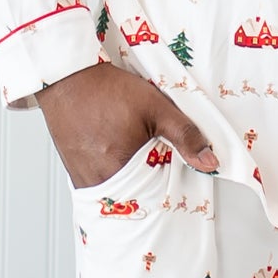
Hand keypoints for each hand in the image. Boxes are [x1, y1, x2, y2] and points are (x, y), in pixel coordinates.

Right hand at [35, 63, 219, 190]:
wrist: (67, 79)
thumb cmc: (106, 90)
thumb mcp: (156, 108)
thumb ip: (185, 135)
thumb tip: (210, 161)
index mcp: (122, 168)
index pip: (156, 197)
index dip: (169, 189)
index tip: (176, 177)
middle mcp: (100, 180)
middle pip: (135, 198)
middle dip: (151, 189)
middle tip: (156, 167)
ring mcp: (84, 179)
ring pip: (117, 194)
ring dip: (131, 184)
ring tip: (136, 162)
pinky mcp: (74, 173)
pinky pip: (100, 187)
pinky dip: (113, 179)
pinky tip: (118, 161)